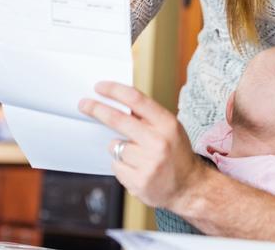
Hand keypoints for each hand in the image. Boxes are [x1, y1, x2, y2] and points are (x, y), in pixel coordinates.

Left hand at [78, 81, 205, 209]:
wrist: (190, 187)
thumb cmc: (176, 153)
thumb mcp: (170, 128)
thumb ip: (148, 116)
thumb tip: (118, 102)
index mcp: (167, 124)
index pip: (136, 100)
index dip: (115, 90)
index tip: (99, 87)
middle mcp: (158, 142)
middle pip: (118, 120)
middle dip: (97, 109)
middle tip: (84, 104)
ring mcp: (148, 164)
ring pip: (115, 146)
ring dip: (119, 148)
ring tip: (138, 156)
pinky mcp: (138, 182)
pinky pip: (116, 166)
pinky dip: (122, 166)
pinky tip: (137, 169)